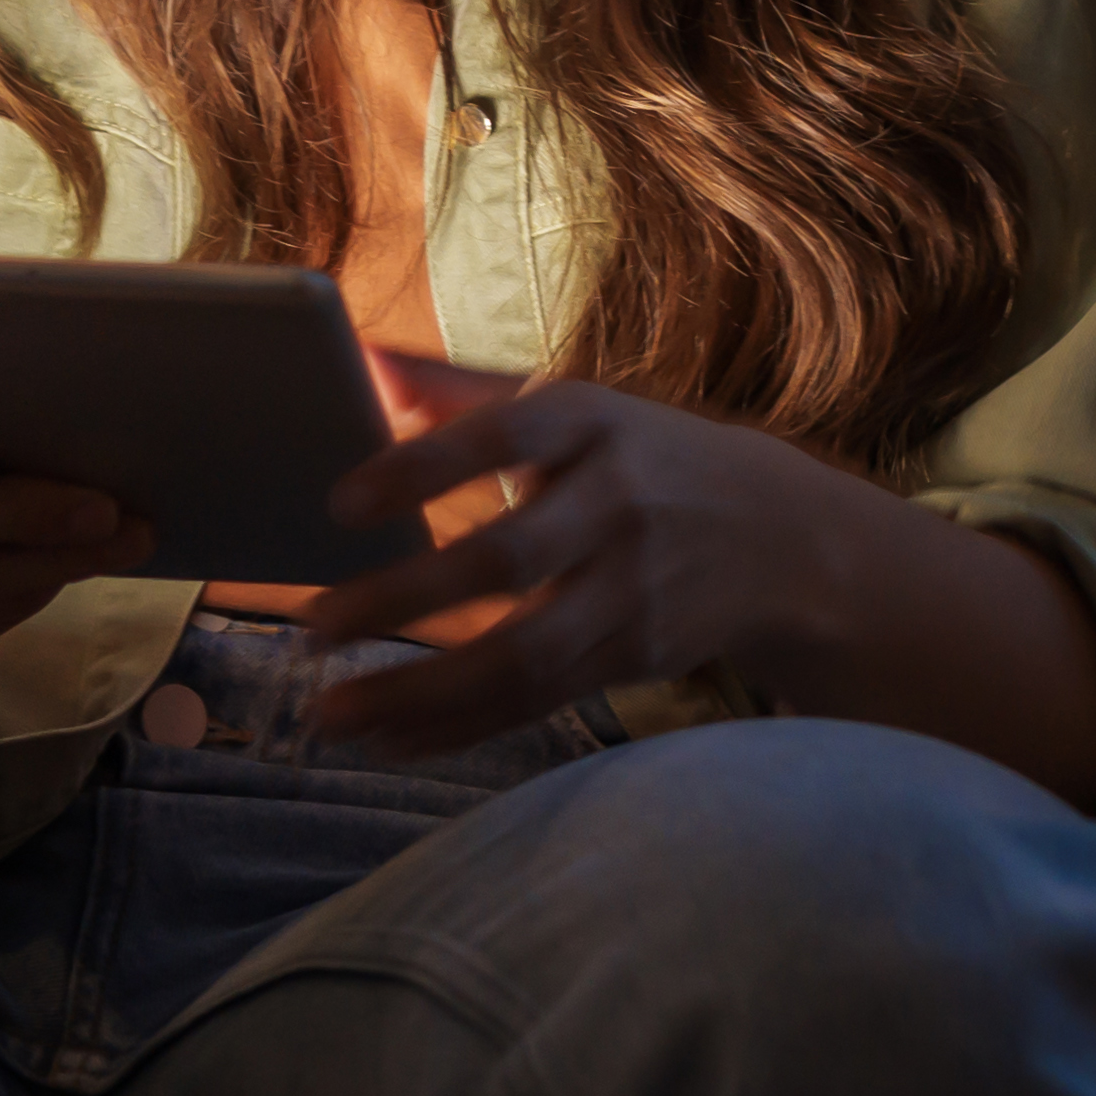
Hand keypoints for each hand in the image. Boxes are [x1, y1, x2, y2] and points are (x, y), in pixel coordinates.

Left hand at [291, 373, 862, 756]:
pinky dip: (462, 726)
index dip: (424, 467)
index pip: (504, 436)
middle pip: (508, 558)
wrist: (783, 536)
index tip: (340, 502)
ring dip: (420, 689)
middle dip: (405, 599)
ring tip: (331, 712)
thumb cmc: (643, 458)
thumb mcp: (577, 405)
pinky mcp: (636, 654)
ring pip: (521, 652)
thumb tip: (359, 357)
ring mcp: (633, 587)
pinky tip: (391, 738)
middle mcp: (619, 502)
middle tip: (312, 626)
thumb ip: (461, 388)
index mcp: (593, 421)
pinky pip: (539, 699)